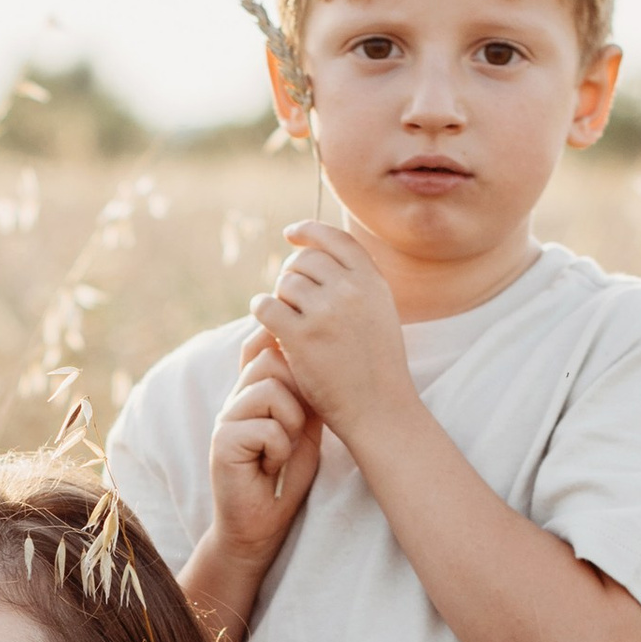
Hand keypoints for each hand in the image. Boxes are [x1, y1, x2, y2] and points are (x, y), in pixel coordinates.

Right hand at [205, 332, 321, 565]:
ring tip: (283, 450)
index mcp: (253, 391)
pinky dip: (279, 451)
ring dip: (291, 423)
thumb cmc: (286, 477)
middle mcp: (236, 398)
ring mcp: (226, 418)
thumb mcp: (306, 426)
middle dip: (299, 392)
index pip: (263, 344)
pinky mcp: (222, 442)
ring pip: (269, 390)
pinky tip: (270, 467)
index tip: (309, 376)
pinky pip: (266, 428)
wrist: (261, 524)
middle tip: (297, 430)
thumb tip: (320, 353)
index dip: (288, 348)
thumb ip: (306, 392)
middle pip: (271, 359)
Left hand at [249, 222, 417, 442]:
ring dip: (279, 299)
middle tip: (290, 299)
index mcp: (373, 282)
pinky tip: (266, 324)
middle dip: (290, 274)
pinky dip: (260, 311)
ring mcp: (326, 312)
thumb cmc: (376, 368)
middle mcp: (351, 290)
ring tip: (288, 322)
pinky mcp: (302, 337)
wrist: (379, 410)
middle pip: (303, 260)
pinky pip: (265, 306)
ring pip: (284, 284)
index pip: (336, 238)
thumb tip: (319, 255)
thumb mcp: (379, 314)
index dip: (309, 231)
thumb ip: (356, 285)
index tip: (291, 233)